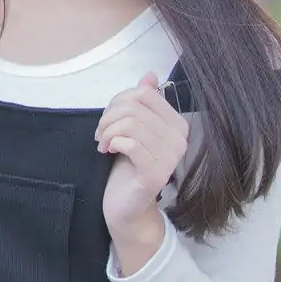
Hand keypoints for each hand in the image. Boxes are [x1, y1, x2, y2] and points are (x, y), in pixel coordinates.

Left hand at [97, 71, 188, 240]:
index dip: (118, 101)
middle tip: (100, 134)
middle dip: (108, 117)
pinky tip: (108, 152)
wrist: (126, 205)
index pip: (144, 93)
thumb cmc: (128, 165)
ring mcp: (171, 157)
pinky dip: (112, 143)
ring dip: (107, 131)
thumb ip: (143, 104)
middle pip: (134, 107)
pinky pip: (129, 143)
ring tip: (103, 144)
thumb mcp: (133, 129)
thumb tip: (150, 76)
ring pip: (130, 123)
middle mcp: (180, 139)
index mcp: (177, 124)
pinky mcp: (156, 173)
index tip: (109, 119)